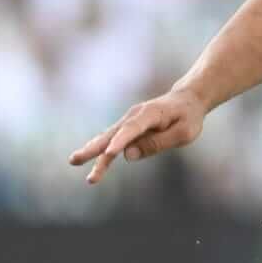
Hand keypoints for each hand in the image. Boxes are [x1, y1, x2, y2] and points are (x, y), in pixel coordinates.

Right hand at [68, 88, 207, 184]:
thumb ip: (158, 143)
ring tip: (73, 162)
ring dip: (91, 151)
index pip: (133, 129)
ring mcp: (129, 121)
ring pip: (108, 138)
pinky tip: (86, 158)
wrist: (187, 100)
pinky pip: (112, 140)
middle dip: (94, 149)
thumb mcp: (183, 133)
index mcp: (150, 114)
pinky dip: (100, 149)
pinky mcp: (128, 128)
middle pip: (112, 134)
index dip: (121, 141)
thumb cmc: (188, 117)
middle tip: (75, 160)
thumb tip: (128, 156)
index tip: (111, 154)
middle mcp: (134, 116)